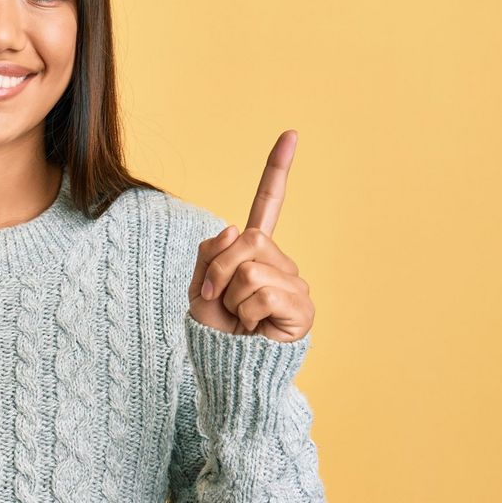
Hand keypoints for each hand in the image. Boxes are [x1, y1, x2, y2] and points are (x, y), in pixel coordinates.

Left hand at [188, 130, 314, 341]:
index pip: (269, 203)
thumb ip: (210, 253)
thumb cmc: (215, 330)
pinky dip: (245, 312)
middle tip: (217, 298)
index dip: (278, 170)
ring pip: (251, 269)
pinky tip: (254, 327)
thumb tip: (236, 228)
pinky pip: (261, 293)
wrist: (226, 369)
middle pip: (248, 239)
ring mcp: (294, 284)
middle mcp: (280, 263)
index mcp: (256, 251)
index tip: (290, 133)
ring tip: (238, 318)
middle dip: (220, 269)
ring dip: (230, 296)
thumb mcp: (199, 286)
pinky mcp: (302, 308)